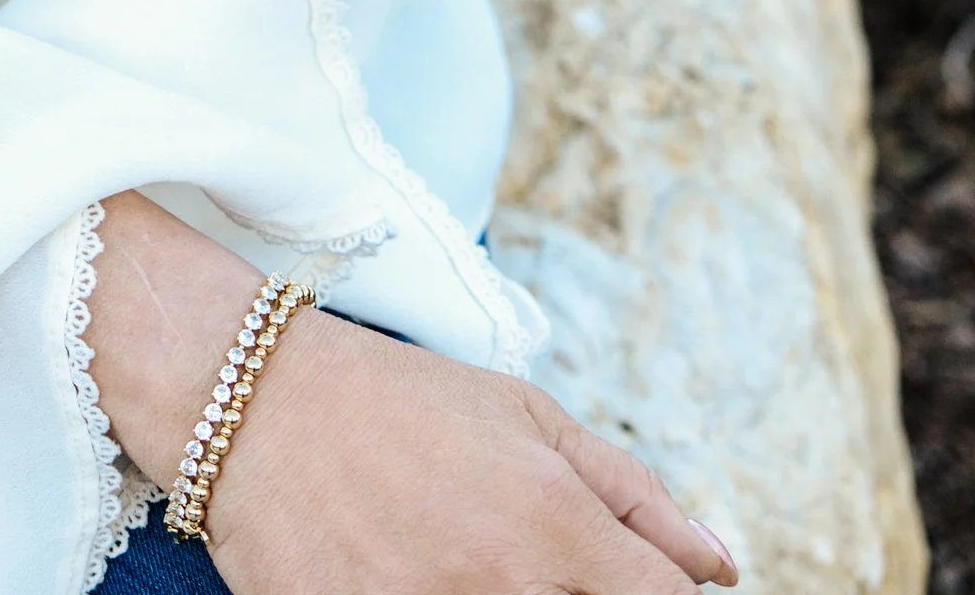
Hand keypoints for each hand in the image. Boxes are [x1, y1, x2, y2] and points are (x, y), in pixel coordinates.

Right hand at [84, 192, 740, 594]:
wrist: (254, 399)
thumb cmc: (399, 402)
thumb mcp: (524, 416)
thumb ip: (630, 493)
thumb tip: (720, 567)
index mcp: (554, 528)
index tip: (636, 594)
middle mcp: (503, 585)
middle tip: (539, 574)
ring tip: (465, 566)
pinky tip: (417, 576)